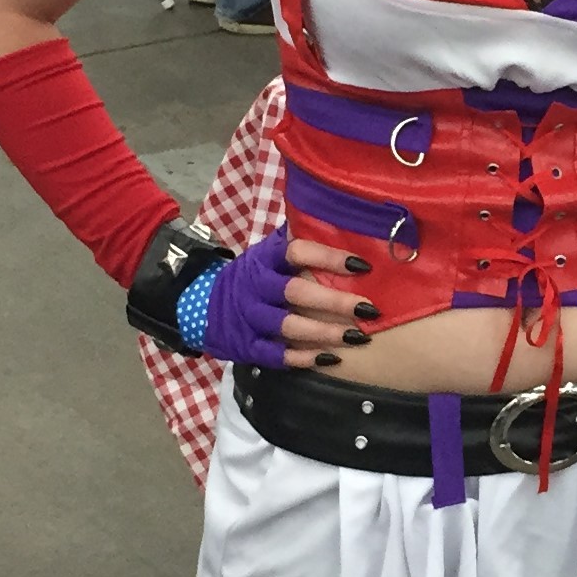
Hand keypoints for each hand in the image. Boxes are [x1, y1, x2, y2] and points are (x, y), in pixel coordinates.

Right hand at [196, 224, 379, 368]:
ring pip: (288, 326)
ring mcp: (250, 316)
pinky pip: (275, 354)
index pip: (297, 251)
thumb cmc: (257, 274)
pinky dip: (302, 358)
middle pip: (296, 292)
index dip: (328, 257)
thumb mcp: (270, 252)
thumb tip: (342, 218)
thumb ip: (299, 239)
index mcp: (266, 257)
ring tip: (358, 337)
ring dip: (324, 332)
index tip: (361, 265)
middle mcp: (257, 285)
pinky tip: (330, 358)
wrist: (207, 303)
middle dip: (334, 301)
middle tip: (370, 308)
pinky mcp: (247, 344)